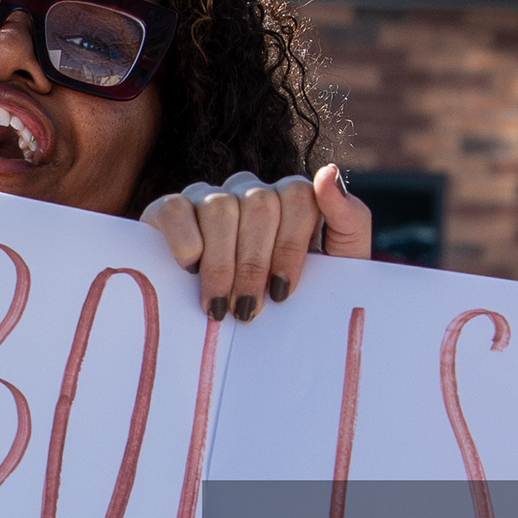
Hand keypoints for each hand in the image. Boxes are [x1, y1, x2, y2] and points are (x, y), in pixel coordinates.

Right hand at [142, 167, 371, 321]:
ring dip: (221, 264)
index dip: (290, 246)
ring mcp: (207, 198)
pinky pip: (174, 208)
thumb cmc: (295, 303)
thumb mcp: (338, 268)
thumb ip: (349, 220)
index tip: (283, 292)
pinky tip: (190, 272)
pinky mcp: (168, 211)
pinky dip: (184, 241)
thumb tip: (328, 172)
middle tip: (248, 310)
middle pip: (259, 203)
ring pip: (219, 207)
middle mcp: (248, 191)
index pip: (297, 196)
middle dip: (254, 264)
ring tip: (219, 306)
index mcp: (290, 200)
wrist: (251, 346)